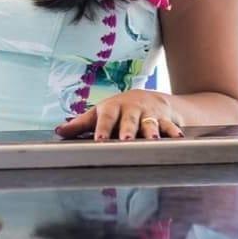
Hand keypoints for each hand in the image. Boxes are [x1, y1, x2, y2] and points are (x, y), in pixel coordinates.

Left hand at [55, 89, 183, 140]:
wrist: (150, 98)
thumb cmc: (119, 110)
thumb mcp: (100, 113)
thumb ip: (80, 124)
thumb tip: (59, 131)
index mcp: (113, 108)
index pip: (106, 118)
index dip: (103, 129)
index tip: (99, 140)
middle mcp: (131, 109)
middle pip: (129, 120)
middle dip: (128, 130)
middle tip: (126, 140)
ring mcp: (149, 113)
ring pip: (150, 122)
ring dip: (152, 131)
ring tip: (153, 140)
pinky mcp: (165, 119)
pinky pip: (170, 126)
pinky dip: (174, 132)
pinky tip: (178, 139)